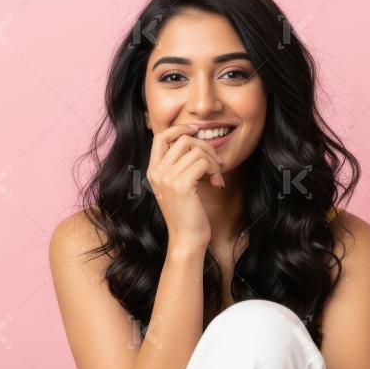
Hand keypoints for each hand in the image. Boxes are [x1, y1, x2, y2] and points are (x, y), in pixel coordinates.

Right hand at [146, 124, 224, 252]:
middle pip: (183, 139)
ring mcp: (167, 178)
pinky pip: (204, 162)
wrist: (187, 239)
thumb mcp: (178, 186)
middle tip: (216, 163)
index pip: (160, 137)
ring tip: (216, 176)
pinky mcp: (181, 185)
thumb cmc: (187, 214)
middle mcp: (157, 172)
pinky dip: (215, 170)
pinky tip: (217, 183)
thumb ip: (180, 166)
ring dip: (213, 161)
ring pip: (197, 150)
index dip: (179, 129)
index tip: (196, 130)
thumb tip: (198, 142)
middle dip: (205, 147)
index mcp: (153, 171)